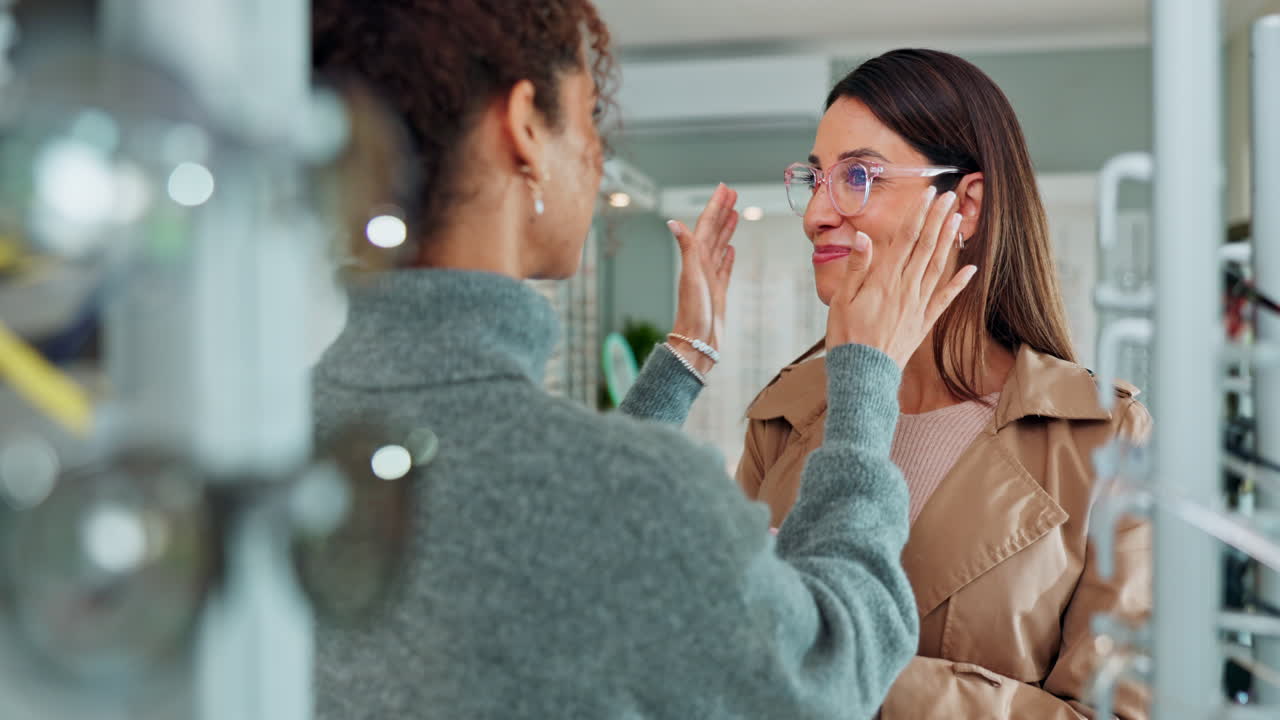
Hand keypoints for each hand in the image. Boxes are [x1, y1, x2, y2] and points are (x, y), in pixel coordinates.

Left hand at [667, 183, 738, 372]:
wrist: (696, 342)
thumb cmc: (693, 312)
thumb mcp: (690, 276)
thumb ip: (686, 248)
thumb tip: (672, 222)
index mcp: (695, 258)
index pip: (706, 225)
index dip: (715, 205)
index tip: (725, 188)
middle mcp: (701, 264)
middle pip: (714, 231)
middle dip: (722, 211)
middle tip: (732, 193)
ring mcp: (710, 277)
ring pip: (720, 246)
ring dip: (726, 229)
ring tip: (734, 213)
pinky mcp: (718, 291)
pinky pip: (724, 268)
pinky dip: (727, 256)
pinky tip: (731, 250)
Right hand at [825, 187, 976, 368]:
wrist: (862, 375)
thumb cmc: (846, 337)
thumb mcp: (841, 300)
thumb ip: (856, 268)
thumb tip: (864, 237)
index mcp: (884, 281)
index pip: (905, 240)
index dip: (918, 215)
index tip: (929, 194)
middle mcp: (905, 289)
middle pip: (925, 247)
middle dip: (938, 220)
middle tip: (951, 197)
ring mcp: (918, 306)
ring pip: (937, 267)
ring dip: (949, 241)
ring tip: (958, 219)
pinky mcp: (924, 322)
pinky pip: (945, 300)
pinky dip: (959, 283)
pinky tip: (970, 268)